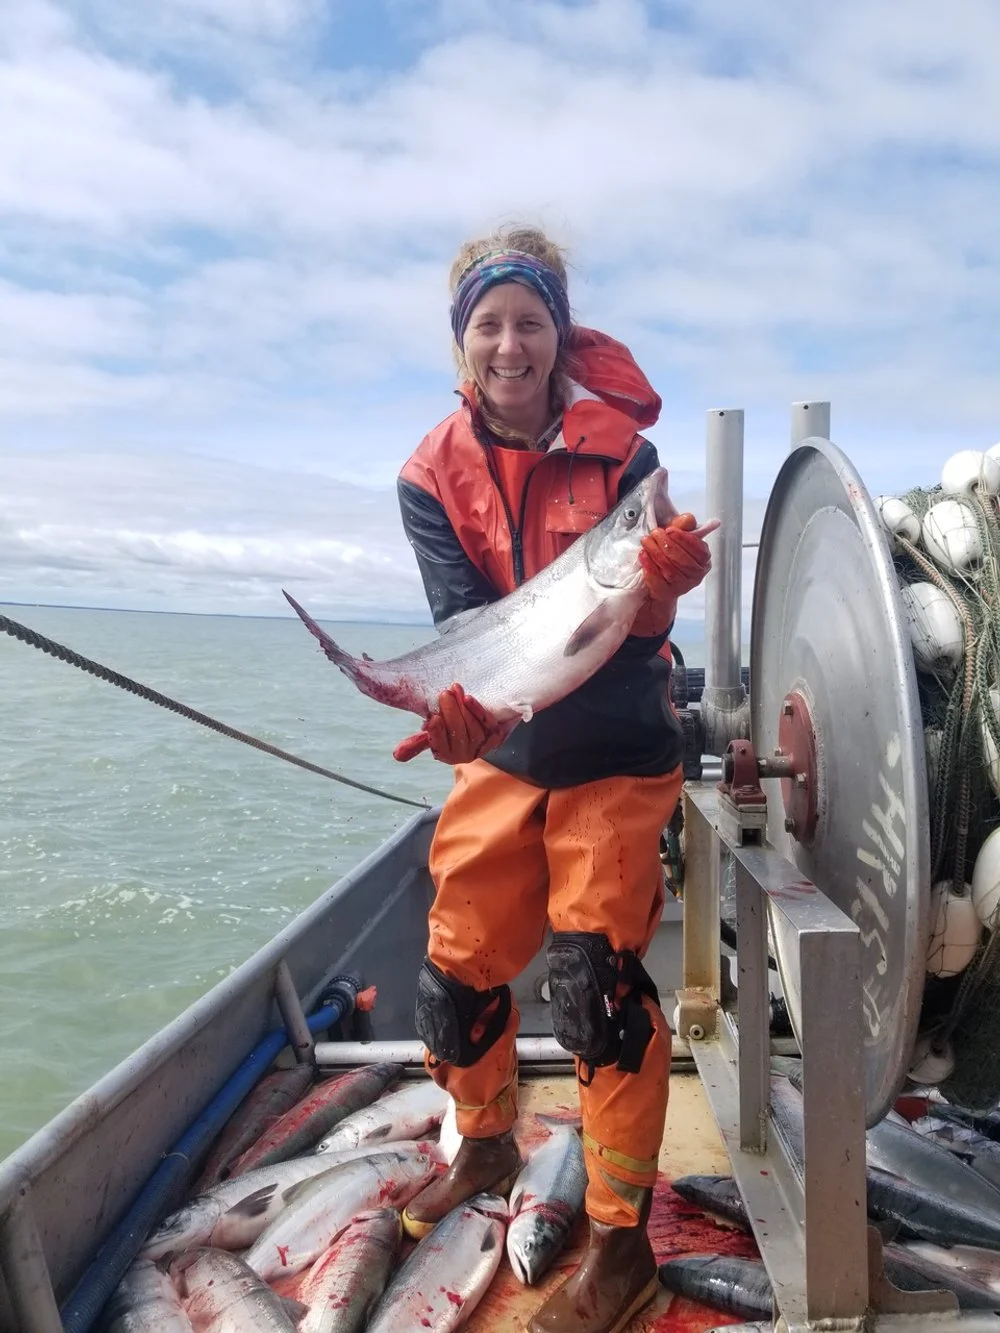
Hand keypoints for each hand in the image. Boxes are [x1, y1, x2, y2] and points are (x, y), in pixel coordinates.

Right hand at [393, 684, 507, 763]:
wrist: (481, 728)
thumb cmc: (451, 728)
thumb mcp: (433, 735)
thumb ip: (417, 743)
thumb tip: (396, 755)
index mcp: (446, 754)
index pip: (439, 744)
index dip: (437, 732)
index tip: (433, 717)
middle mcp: (464, 754)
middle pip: (457, 733)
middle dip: (450, 712)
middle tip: (444, 694)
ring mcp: (481, 746)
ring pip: (472, 728)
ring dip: (463, 708)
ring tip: (454, 689)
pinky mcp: (496, 736)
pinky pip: (487, 723)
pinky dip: (478, 711)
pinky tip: (468, 698)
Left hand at [639, 513, 714, 602]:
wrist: (660, 584)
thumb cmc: (671, 558)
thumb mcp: (676, 540)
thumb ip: (682, 528)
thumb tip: (687, 518)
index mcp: (703, 560)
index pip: (699, 550)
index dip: (684, 538)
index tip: (670, 529)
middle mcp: (696, 575)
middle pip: (683, 559)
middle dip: (666, 543)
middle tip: (654, 533)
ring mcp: (682, 586)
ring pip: (670, 569)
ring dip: (655, 552)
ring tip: (646, 541)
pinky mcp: (667, 594)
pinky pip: (658, 580)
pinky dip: (649, 566)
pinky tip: (643, 555)